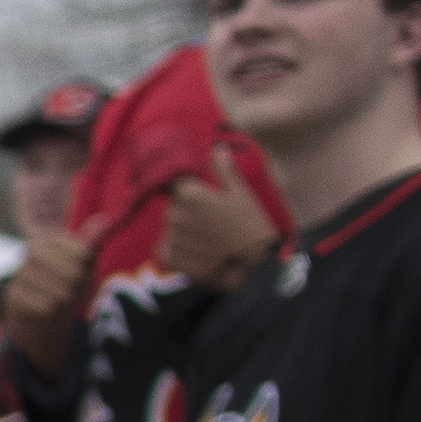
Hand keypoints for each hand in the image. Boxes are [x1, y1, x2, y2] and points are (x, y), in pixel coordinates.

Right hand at [0, 224, 90, 369]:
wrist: (37, 312)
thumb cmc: (65, 284)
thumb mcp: (83, 263)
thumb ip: (92, 244)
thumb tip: (105, 218)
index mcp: (51, 239)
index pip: (83, 254)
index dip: (89, 269)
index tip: (83, 273)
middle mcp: (32, 253)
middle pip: (74, 275)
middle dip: (80, 288)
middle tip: (75, 291)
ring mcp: (21, 274)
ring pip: (61, 293)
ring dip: (68, 302)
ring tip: (62, 301)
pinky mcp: (13, 296)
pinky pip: (46, 307)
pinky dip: (53, 313)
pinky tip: (49, 310)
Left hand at [160, 158, 273, 293]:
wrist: (253, 271)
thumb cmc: (252, 229)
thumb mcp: (243, 196)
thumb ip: (225, 172)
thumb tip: (217, 150)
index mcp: (190, 194)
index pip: (172, 181)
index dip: (181, 184)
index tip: (191, 188)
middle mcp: (174, 214)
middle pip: (175, 206)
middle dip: (190, 211)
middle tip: (215, 222)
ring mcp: (170, 237)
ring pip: (172, 228)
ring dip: (185, 232)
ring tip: (212, 240)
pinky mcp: (169, 258)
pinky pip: (166, 248)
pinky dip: (179, 250)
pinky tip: (200, 253)